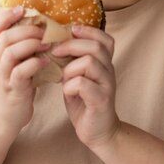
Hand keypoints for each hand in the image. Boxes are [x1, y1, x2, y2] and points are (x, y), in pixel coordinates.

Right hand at [0, 7, 49, 131]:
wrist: (5, 117)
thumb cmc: (15, 87)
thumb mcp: (14, 64)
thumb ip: (21, 47)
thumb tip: (40, 26)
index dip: (5, 17)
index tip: (23, 9)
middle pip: (4, 37)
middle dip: (27, 30)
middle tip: (45, 31)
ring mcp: (2, 76)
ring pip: (10, 52)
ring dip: (31, 44)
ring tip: (48, 45)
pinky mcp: (12, 89)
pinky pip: (20, 72)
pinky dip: (35, 64)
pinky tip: (46, 63)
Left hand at [52, 24, 120, 148]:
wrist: (98, 132)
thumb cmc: (85, 103)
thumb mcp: (78, 78)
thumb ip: (73, 62)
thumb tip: (54, 44)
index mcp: (104, 64)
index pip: (105, 39)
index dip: (88, 31)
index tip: (70, 31)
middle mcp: (109, 72)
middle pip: (95, 47)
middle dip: (71, 45)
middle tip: (54, 52)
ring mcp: (107, 86)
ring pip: (89, 63)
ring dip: (69, 68)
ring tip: (62, 78)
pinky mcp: (101, 100)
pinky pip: (82, 84)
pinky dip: (69, 86)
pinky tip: (66, 93)